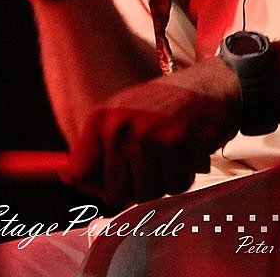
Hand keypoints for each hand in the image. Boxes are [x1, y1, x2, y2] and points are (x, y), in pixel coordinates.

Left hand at [64, 57, 240, 210]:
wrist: (211, 85)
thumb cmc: (167, 105)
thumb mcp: (124, 115)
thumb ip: (99, 147)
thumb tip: (67, 177)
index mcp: (101, 118)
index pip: (79, 172)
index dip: (97, 186)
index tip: (116, 179)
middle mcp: (118, 127)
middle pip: (115, 193)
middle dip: (137, 187)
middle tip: (153, 163)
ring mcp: (146, 136)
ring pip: (147, 194)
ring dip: (163, 182)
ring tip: (170, 154)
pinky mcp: (174, 145)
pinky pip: (175, 187)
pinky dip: (184, 177)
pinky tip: (186, 153)